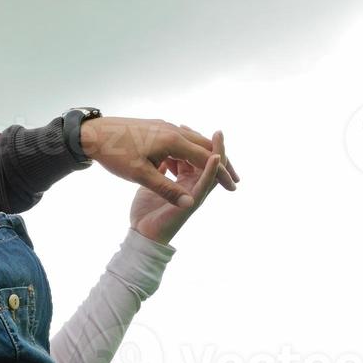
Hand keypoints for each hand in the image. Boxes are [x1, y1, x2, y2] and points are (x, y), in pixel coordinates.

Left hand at [80, 117, 238, 207]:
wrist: (91, 134)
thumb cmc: (114, 154)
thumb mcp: (140, 175)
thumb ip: (166, 189)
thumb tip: (189, 204)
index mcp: (173, 141)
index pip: (206, 159)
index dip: (222, 173)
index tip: (234, 186)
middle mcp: (172, 130)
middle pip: (205, 146)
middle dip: (221, 162)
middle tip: (233, 179)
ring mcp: (163, 127)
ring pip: (192, 142)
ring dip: (203, 157)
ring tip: (211, 172)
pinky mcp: (154, 128)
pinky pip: (179, 140)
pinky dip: (187, 152)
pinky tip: (181, 165)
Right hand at [129, 130, 225, 244]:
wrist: (144, 236)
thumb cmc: (159, 225)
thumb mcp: (174, 208)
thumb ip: (182, 192)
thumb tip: (193, 189)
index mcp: (196, 191)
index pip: (214, 167)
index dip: (218, 150)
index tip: (217, 133)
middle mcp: (191, 186)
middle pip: (202, 160)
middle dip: (199, 142)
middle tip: (188, 126)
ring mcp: (178, 184)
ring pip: (186, 160)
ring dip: (183, 145)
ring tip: (174, 130)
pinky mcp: (164, 184)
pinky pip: (171, 165)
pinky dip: (169, 153)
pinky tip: (160, 143)